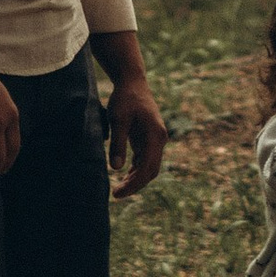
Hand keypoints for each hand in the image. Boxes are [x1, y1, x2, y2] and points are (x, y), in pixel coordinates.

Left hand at [104, 72, 167, 200]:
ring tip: (118, 189)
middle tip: (116, 194)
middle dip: (135, 184)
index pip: (147, 167)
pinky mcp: (149, 139)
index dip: (133, 183)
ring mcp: (156, 139)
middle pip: (151, 170)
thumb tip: (116, 168)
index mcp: (155, 135)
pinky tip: (124, 177)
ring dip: (136, 179)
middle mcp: (159, 139)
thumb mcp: (118, 119)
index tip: (118, 193)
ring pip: (149, 166)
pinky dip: (136, 170)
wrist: (132, 82)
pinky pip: (145, 160)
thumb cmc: (124, 98)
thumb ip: (118, 143)